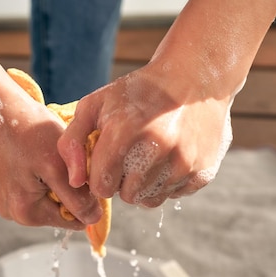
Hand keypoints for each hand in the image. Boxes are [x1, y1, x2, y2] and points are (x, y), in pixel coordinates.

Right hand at [0, 77, 101, 227]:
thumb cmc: (25, 130)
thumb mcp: (58, 166)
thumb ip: (77, 198)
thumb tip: (93, 220)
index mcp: (27, 214)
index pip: (75, 219)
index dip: (86, 196)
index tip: (79, 169)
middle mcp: (15, 214)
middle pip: (61, 210)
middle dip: (69, 186)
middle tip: (61, 158)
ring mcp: (9, 202)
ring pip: (51, 197)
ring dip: (58, 179)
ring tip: (47, 154)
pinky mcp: (7, 188)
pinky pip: (37, 188)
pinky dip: (45, 173)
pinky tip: (37, 155)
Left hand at [57, 60, 233, 207]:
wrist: (195, 76)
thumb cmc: (138, 93)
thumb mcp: (96, 104)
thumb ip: (72, 142)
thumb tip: (75, 182)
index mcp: (125, 130)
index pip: (101, 186)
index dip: (99, 178)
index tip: (106, 163)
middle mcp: (157, 148)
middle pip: (126, 196)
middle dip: (122, 182)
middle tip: (130, 157)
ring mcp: (183, 162)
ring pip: (150, 200)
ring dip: (144, 185)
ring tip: (148, 157)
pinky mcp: (203, 171)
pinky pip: (173, 195)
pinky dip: (167, 183)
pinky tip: (169, 158)